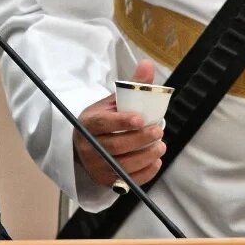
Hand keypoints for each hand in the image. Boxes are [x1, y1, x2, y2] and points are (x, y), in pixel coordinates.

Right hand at [75, 59, 165, 186]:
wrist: (84, 143)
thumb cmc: (103, 121)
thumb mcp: (112, 102)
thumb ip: (132, 86)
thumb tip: (147, 64)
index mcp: (88, 123)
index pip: (103, 123)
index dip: (121, 122)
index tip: (140, 119)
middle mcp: (88, 146)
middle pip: (116, 146)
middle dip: (140, 139)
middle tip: (158, 131)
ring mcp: (96, 165)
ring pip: (123, 165)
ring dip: (146, 156)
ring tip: (160, 145)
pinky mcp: (105, 180)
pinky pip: (127, 180)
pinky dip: (145, 172)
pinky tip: (155, 161)